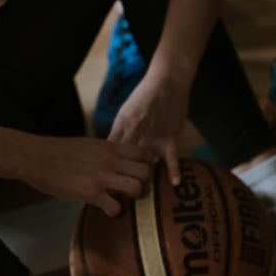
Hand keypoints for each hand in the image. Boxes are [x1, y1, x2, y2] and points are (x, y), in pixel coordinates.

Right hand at [25, 135, 153, 216]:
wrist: (36, 157)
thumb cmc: (60, 151)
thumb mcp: (90, 144)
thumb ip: (108, 153)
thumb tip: (121, 162)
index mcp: (110, 147)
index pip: (144, 154)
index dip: (146, 164)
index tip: (140, 171)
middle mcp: (110, 161)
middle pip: (145, 172)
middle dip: (144, 182)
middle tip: (135, 188)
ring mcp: (101, 177)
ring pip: (136, 188)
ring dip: (133, 197)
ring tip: (123, 199)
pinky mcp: (90, 193)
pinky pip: (115, 207)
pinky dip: (115, 212)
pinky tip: (109, 211)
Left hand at [108, 69, 189, 186]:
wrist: (167, 80)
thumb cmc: (146, 94)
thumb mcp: (127, 110)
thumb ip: (121, 129)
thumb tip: (112, 147)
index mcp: (121, 124)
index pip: (109, 150)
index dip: (104, 166)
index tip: (101, 180)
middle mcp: (134, 131)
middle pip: (124, 160)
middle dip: (120, 177)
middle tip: (117, 195)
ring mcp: (153, 135)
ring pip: (144, 161)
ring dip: (142, 178)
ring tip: (139, 195)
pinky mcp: (169, 136)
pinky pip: (171, 157)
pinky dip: (173, 170)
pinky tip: (174, 183)